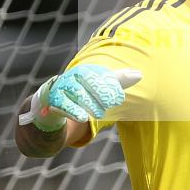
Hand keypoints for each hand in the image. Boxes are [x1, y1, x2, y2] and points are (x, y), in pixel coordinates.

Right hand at [22, 65, 142, 130]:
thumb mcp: (98, 86)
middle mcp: (71, 77)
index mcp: (84, 71)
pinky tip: (83, 118)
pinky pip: (62, 105)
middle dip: (101, 95)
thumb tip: (140, 74)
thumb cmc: (80, 94)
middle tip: (110, 103)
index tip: (119, 97)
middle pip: (89, 83)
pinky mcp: (51, 102)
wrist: (50, 106)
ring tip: (98, 113)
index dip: (110, 85)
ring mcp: (60, 89)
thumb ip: (118, 81)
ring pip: (78, 95)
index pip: (99, 75)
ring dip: (89, 104)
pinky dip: (73, 111)